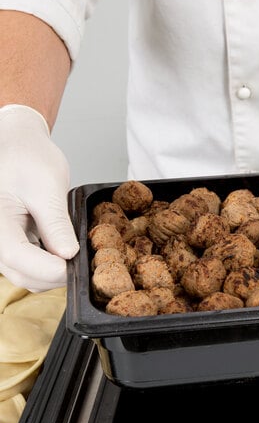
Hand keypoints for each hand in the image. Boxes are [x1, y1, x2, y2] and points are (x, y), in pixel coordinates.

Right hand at [0, 105, 78, 291]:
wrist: (18, 146)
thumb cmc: (27, 158)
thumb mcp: (46, 187)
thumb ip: (55, 223)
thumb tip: (68, 254)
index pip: (18, 256)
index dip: (50, 268)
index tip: (77, 265)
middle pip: (23, 274)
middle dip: (56, 275)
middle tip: (86, 262)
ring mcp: (0, 244)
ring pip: (27, 276)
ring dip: (54, 274)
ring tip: (78, 256)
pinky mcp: (10, 246)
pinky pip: (29, 268)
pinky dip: (50, 267)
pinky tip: (66, 253)